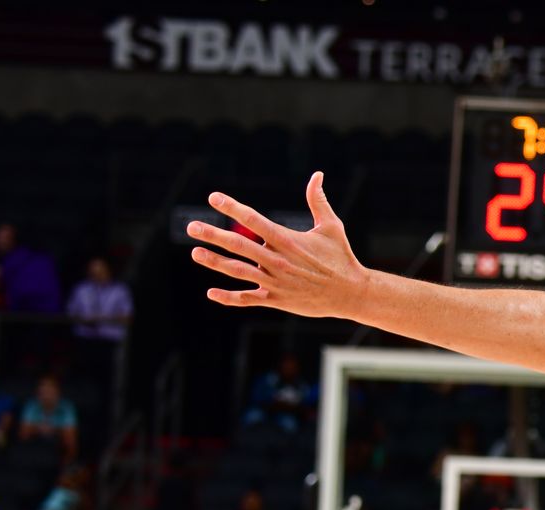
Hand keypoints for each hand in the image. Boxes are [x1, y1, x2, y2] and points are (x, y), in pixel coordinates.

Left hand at [188, 173, 366, 317]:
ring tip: (196, 253)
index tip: (214, 198)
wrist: (352, 293)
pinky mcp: (277, 299)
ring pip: (238, 271)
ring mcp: (276, 281)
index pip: (254, 220)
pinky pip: (248, 299)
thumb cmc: (342, 258)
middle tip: (191, 227)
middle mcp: (278, 260)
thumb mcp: (331, 227)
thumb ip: (318, 201)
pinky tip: (211, 292)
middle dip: (213, 235)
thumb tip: (317, 175)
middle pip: (239, 244)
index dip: (232, 207)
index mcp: (288, 240)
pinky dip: (229, 297)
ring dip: (215, 262)